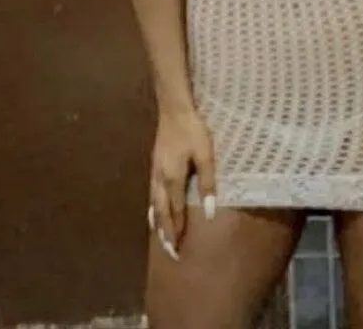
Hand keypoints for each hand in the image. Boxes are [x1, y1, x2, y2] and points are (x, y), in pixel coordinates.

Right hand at [147, 110, 216, 259]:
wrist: (174, 109)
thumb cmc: (193, 130)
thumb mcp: (205, 154)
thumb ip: (207, 182)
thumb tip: (210, 210)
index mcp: (173, 179)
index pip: (175, 212)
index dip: (178, 230)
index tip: (179, 249)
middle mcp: (160, 179)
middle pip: (161, 212)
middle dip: (165, 233)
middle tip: (169, 252)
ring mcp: (155, 172)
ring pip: (154, 204)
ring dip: (158, 223)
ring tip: (160, 238)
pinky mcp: (155, 165)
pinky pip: (152, 194)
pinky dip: (153, 209)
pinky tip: (154, 211)